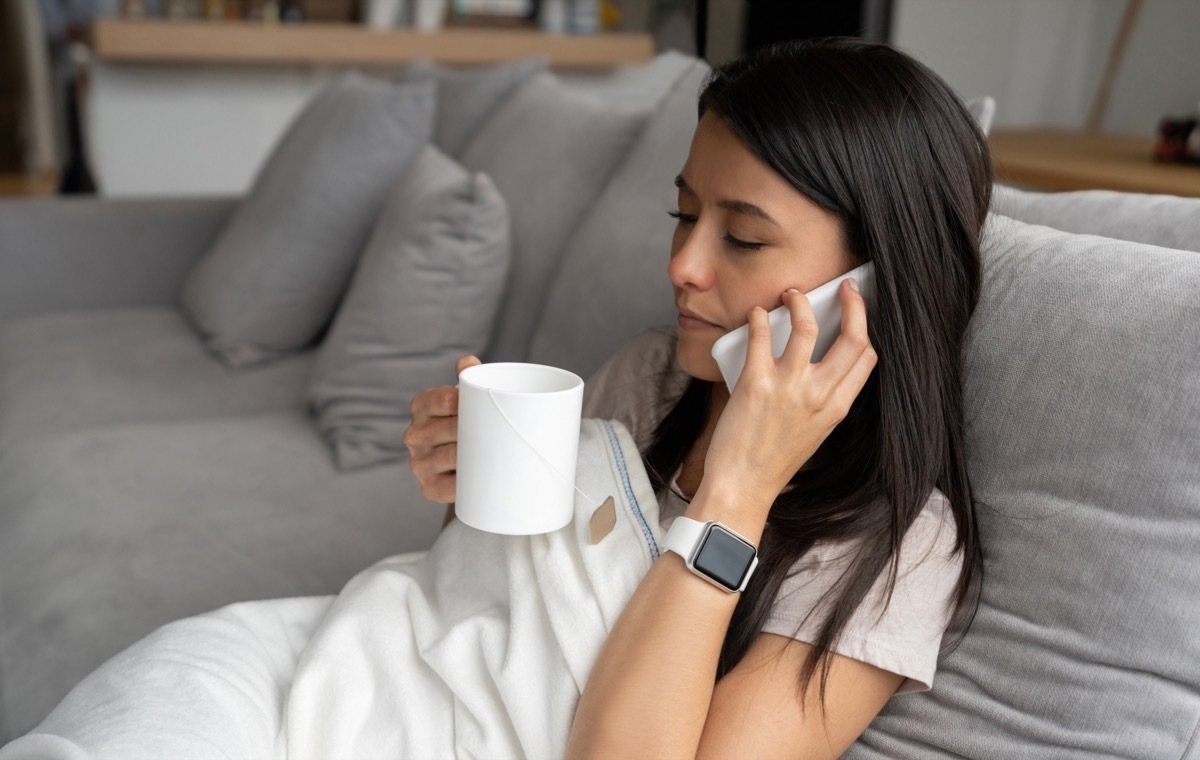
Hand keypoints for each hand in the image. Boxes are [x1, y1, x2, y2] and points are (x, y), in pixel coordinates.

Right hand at [402, 355, 480, 503]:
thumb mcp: (468, 401)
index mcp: (422, 407)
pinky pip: (449, 487)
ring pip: (450, 456)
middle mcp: (414, 434)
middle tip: (499, 432)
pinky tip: (479, 480)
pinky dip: (466, 484)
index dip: (460, 404)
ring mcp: (419, 463)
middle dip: (474, 431)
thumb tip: (468, 361)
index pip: (440, 400)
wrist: (466, 469)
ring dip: (473, 455)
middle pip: (449, 429)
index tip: (480, 407)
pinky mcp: (428, 487)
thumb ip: (469, 379)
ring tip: (494, 453)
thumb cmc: (469, 426)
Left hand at [702, 279, 876, 515]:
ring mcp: (789, 388)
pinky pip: (761, 336)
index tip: (857, 309)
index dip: (865, 326)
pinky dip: (758, 318)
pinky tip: (755, 314)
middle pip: (853, 337)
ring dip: (799, 301)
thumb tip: (819, 361)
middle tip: (843, 288)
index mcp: (837, 408)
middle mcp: (819, 395)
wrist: (742, 487)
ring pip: (807, 326)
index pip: (867, 357)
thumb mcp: (815, 430)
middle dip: (852, 303)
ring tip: (790, 294)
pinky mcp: (756, 384)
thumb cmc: (774, 461)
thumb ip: (823, 398)